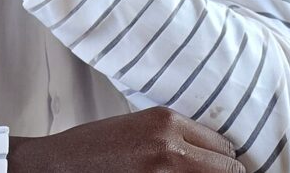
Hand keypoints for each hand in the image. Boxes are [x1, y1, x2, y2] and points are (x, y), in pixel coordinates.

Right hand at [8, 107, 244, 172]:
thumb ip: (174, 134)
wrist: (60, 164)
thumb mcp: (139, 126)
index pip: (223, 145)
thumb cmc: (96, 146)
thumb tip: (209, 152)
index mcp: (166, 121)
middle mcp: (169, 144)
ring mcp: (163, 170)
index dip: (225, 160)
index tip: (221, 167)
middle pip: (229, 168)